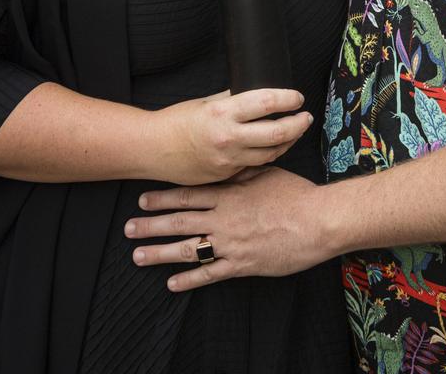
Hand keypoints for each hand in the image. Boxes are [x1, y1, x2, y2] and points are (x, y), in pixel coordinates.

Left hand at [124, 167, 326, 291]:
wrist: (317, 221)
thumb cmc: (295, 194)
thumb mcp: (266, 172)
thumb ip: (242, 170)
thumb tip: (225, 160)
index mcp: (229, 194)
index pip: (188, 194)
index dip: (163, 198)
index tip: (142, 199)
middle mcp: (224, 219)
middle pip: (180, 221)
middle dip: (151, 225)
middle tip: (128, 229)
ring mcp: (230, 244)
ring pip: (188, 249)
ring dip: (160, 253)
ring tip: (138, 256)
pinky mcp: (242, 264)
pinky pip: (209, 274)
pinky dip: (189, 280)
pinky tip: (172, 284)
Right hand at [150, 89, 312, 185]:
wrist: (153, 150)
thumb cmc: (176, 122)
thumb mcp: (206, 102)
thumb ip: (233, 99)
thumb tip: (259, 95)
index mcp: (223, 112)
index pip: (267, 103)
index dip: (288, 99)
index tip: (297, 97)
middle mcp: (228, 137)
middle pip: (277, 132)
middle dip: (298, 123)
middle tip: (306, 116)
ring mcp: (228, 160)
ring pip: (271, 152)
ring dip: (288, 141)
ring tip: (295, 130)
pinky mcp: (227, 175)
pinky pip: (255, 165)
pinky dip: (268, 154)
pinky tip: (274, 147)